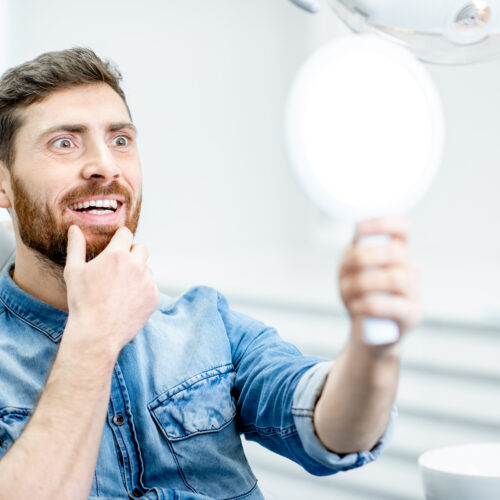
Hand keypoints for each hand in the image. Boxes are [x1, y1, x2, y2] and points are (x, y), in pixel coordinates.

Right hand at [63, 225, 159, 355]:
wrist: (97, 333)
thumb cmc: (82, 302)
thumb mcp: (73, 271)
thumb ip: (76, 246)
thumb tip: (75, 229)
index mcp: (118, 254)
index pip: (126, 234)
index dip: (120, 237)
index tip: (116, 243)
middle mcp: (137, 265)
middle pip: (141, 248)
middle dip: (132, 252)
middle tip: (120, 265)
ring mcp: (148, 282)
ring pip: (146, 269)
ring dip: (137, 273)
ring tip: (120, 289)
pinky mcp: (154, 297)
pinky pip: (151, 287)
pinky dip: (142, 290)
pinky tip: (127, 301)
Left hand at [338, 216, 419, 342]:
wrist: (367, 332)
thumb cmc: (359, 294)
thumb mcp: (351, 269)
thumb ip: (355, 250)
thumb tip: (357, 231)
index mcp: (397, 251)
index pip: (402, 226)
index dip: (382, 223)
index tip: (359, 231)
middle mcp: (410, 268)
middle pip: (396, 252)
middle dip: (364, 257)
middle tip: (346, 269)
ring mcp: (414, 292)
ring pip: (396, 278)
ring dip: (363, 283)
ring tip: (347, 291)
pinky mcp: (412, 315)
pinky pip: (395, 306)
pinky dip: (369, 305)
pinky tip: (356, 306)